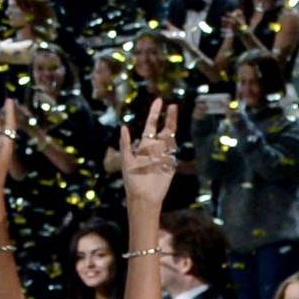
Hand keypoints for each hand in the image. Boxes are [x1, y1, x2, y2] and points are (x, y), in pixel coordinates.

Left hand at [119, 97, 178, 212]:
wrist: (142, 197)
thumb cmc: (132, 180)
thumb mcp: (126, 160)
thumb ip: (125, 144)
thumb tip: (124, 127)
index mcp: (145, 146)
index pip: (151, 126)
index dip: (155, 114)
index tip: (159, 101)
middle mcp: (156, 149)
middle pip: (164, 129)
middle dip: (167, 117)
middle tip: (172, 104)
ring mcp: (165, 156)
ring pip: (171, 138)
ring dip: (172, 125)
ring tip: (175, 110)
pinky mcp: (171, 165)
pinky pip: (173, 153)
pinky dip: (173, 145)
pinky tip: (173, 135)